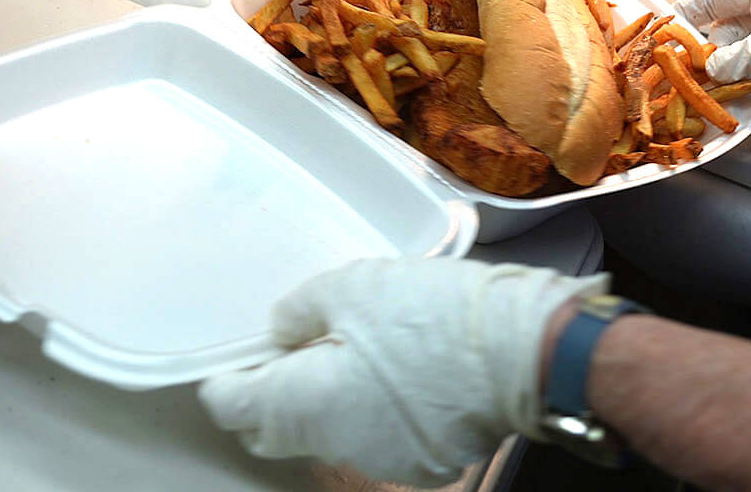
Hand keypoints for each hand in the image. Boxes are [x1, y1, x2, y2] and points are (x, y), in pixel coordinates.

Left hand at [199, 257, 603, 486]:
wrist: (523, 349)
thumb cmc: (432, 313)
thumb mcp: (351, 286)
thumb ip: (300, 311)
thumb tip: (283, 331)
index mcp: (305, 404)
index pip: (232, 407)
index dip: (226, 378)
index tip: (236, 356)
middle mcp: (335, 445)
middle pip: (275, 431)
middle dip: (269, 396)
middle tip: (293, 349)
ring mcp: (381, 461)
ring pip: (328, 437)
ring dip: (325, 405)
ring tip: (355, 353)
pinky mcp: (423, 466)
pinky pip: (376, 442)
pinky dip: (372, 416)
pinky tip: (398, 378)